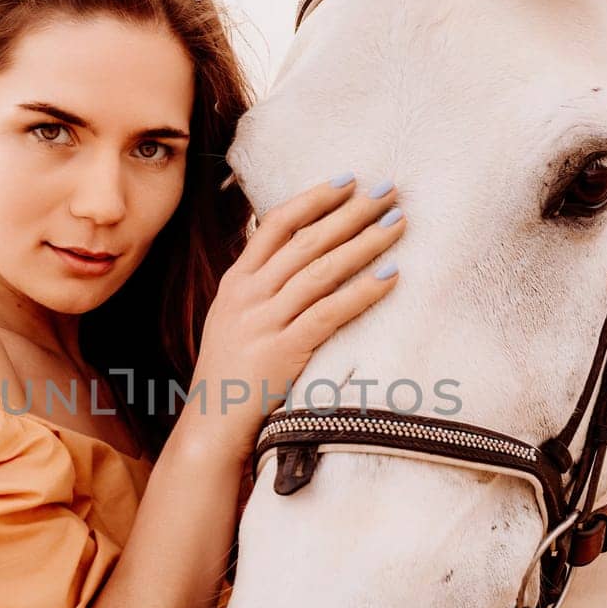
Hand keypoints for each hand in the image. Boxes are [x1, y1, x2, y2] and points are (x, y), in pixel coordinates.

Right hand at [178, 174, 403, 464]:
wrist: (209, 426)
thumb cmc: (230, 375)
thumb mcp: (234, 320)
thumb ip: (260, 288)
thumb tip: (295, 258)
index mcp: (236, 282)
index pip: (277, 224)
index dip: (314, 199)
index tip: (349, 181)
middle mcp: (248, 295)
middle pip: (306, 241)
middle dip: (351, 212)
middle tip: (389, 191)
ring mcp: (263, 322)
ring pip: (321, 270)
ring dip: (363, 243)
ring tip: (397, 224)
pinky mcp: (282, 352)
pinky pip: (329, 313)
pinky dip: (362, 292)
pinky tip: (390, 277)